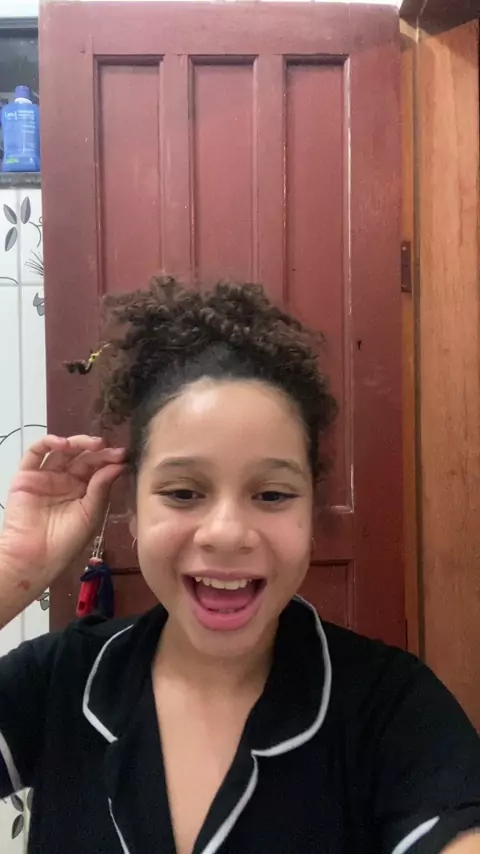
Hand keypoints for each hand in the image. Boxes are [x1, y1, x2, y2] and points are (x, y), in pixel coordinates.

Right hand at [0, 435, 126, 585]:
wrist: (35, 558)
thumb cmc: (66, 541)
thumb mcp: (91, 514)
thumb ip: (101, 488)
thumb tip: (118, 464)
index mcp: (84, 490)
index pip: (97, 468)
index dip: (109, 459)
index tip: (123, 454)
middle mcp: (65, 480)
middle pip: (82, 457)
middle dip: (98, 450)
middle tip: (110, 447)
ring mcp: (46, 476)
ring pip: (62, 451)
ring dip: (77, 442)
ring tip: (92, 444)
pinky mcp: (26, 475)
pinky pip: (35, 453)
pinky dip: (47, 443)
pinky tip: (63, 444)